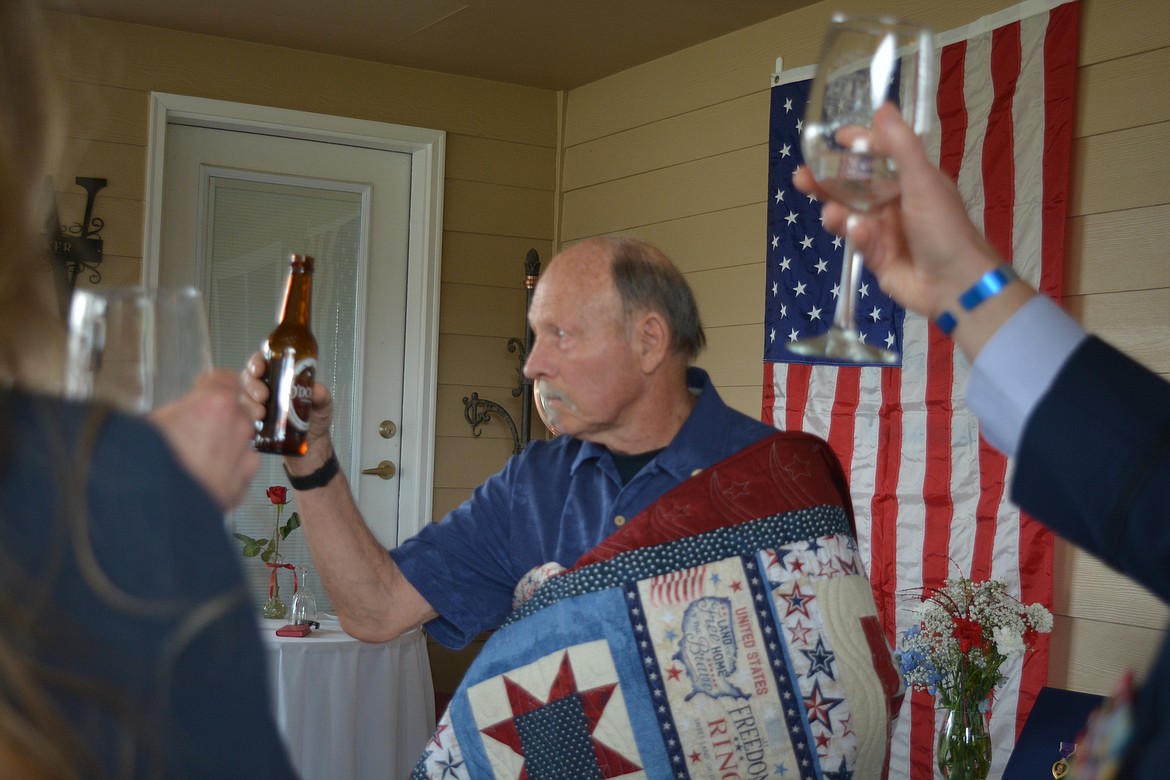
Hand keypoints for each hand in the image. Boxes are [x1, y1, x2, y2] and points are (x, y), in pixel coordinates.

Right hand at [149, 369, 259, 508]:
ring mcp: (244, 456)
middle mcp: (237, 426)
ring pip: (241, 443)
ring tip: (196, 461)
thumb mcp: (153, 422)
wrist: (152, 506)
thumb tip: (178, 414)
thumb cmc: (146, 462)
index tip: (206, 392)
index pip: (227, 379)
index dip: (214, 386)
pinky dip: (227, 474)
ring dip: (226, 447)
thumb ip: (180, 411)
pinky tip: (203, 479)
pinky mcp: (243, 484)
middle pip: (238, 412)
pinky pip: (239, 472)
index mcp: (215, 403)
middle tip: (196, 431)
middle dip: (222, 419)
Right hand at [241, 351, 334, 457]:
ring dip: (247, 402)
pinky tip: (253, 424)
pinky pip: (240, 419)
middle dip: (251, 384)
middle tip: (263, 395)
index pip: (262, 362)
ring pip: (240, 397)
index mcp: (279, 379)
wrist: (312, 449)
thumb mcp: (323, 406)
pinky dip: (243, 419)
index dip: (257, 362)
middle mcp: (264, 390)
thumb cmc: (315, 421)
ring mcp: (256, 407)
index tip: (260, 369)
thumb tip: (316, 389)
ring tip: (260, 413)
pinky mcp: (251, 425)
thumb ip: (322, 396)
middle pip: (247, 378)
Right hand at [794, 103, 1001, 320]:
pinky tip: (861, 236)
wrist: (954, 283)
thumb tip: (883, 107)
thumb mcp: (923, 181)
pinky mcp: (876, 257)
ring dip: (837, 212)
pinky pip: (858, 242)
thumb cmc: (945, 228)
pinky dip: (857, 238)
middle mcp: (895, 202)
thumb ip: (901, 146)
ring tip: (830, 213)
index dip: (857, 145)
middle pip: (853, 186)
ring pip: (850, 215)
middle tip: (801, 176)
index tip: (834, 138)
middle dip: (827, 182)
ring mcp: (884, 230)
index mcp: (911, 180)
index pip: (879, 155)